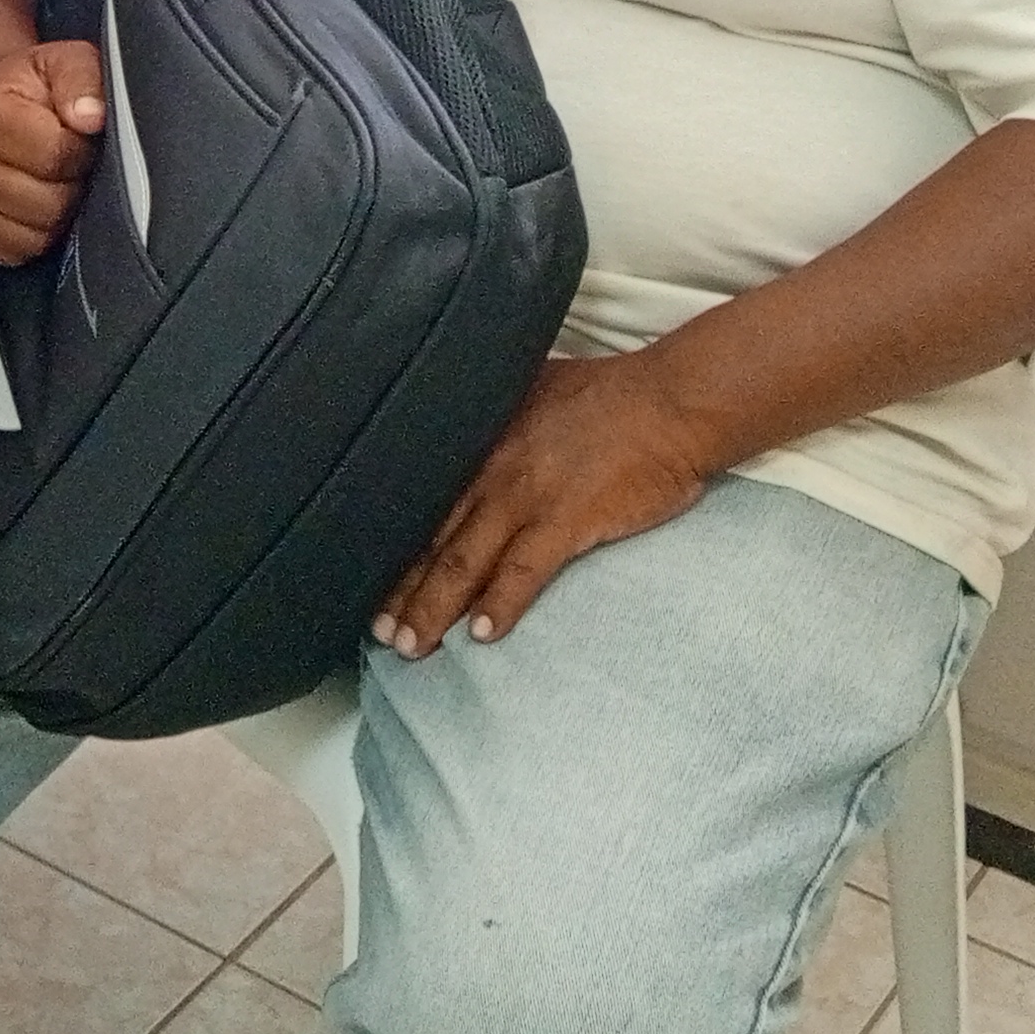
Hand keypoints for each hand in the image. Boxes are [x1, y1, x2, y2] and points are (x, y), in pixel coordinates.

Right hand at [0, 38, 107, 266]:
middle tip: (66, 161)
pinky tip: (34, 203)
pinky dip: (35, 235)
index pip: (55, 155)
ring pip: (35, 233)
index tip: (77, 137)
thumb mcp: (64, 63)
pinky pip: (16, 251)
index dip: (80, 151)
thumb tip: (91, 115)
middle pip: (47, 202)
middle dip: (70, 184)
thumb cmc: (32, 88)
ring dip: (55, 212)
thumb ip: (83, 80)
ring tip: (50, 180)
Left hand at [373, 353, 713, 658]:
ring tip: (410, 646)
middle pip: (431, 539)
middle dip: (401, 591)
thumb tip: (469, 420)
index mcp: (479, 442)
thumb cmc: (609, 394)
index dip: (392, 544)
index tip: (365, 575)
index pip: (422, 501)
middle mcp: (490, 472)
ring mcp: (525, 498)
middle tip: (377, 632)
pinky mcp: (566, 521)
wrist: (669, 403)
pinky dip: (500, 604)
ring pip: (464, 561)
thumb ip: (495, 412)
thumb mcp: (530, 387)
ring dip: (433, 607)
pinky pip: (524, 571)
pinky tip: (481, 635)